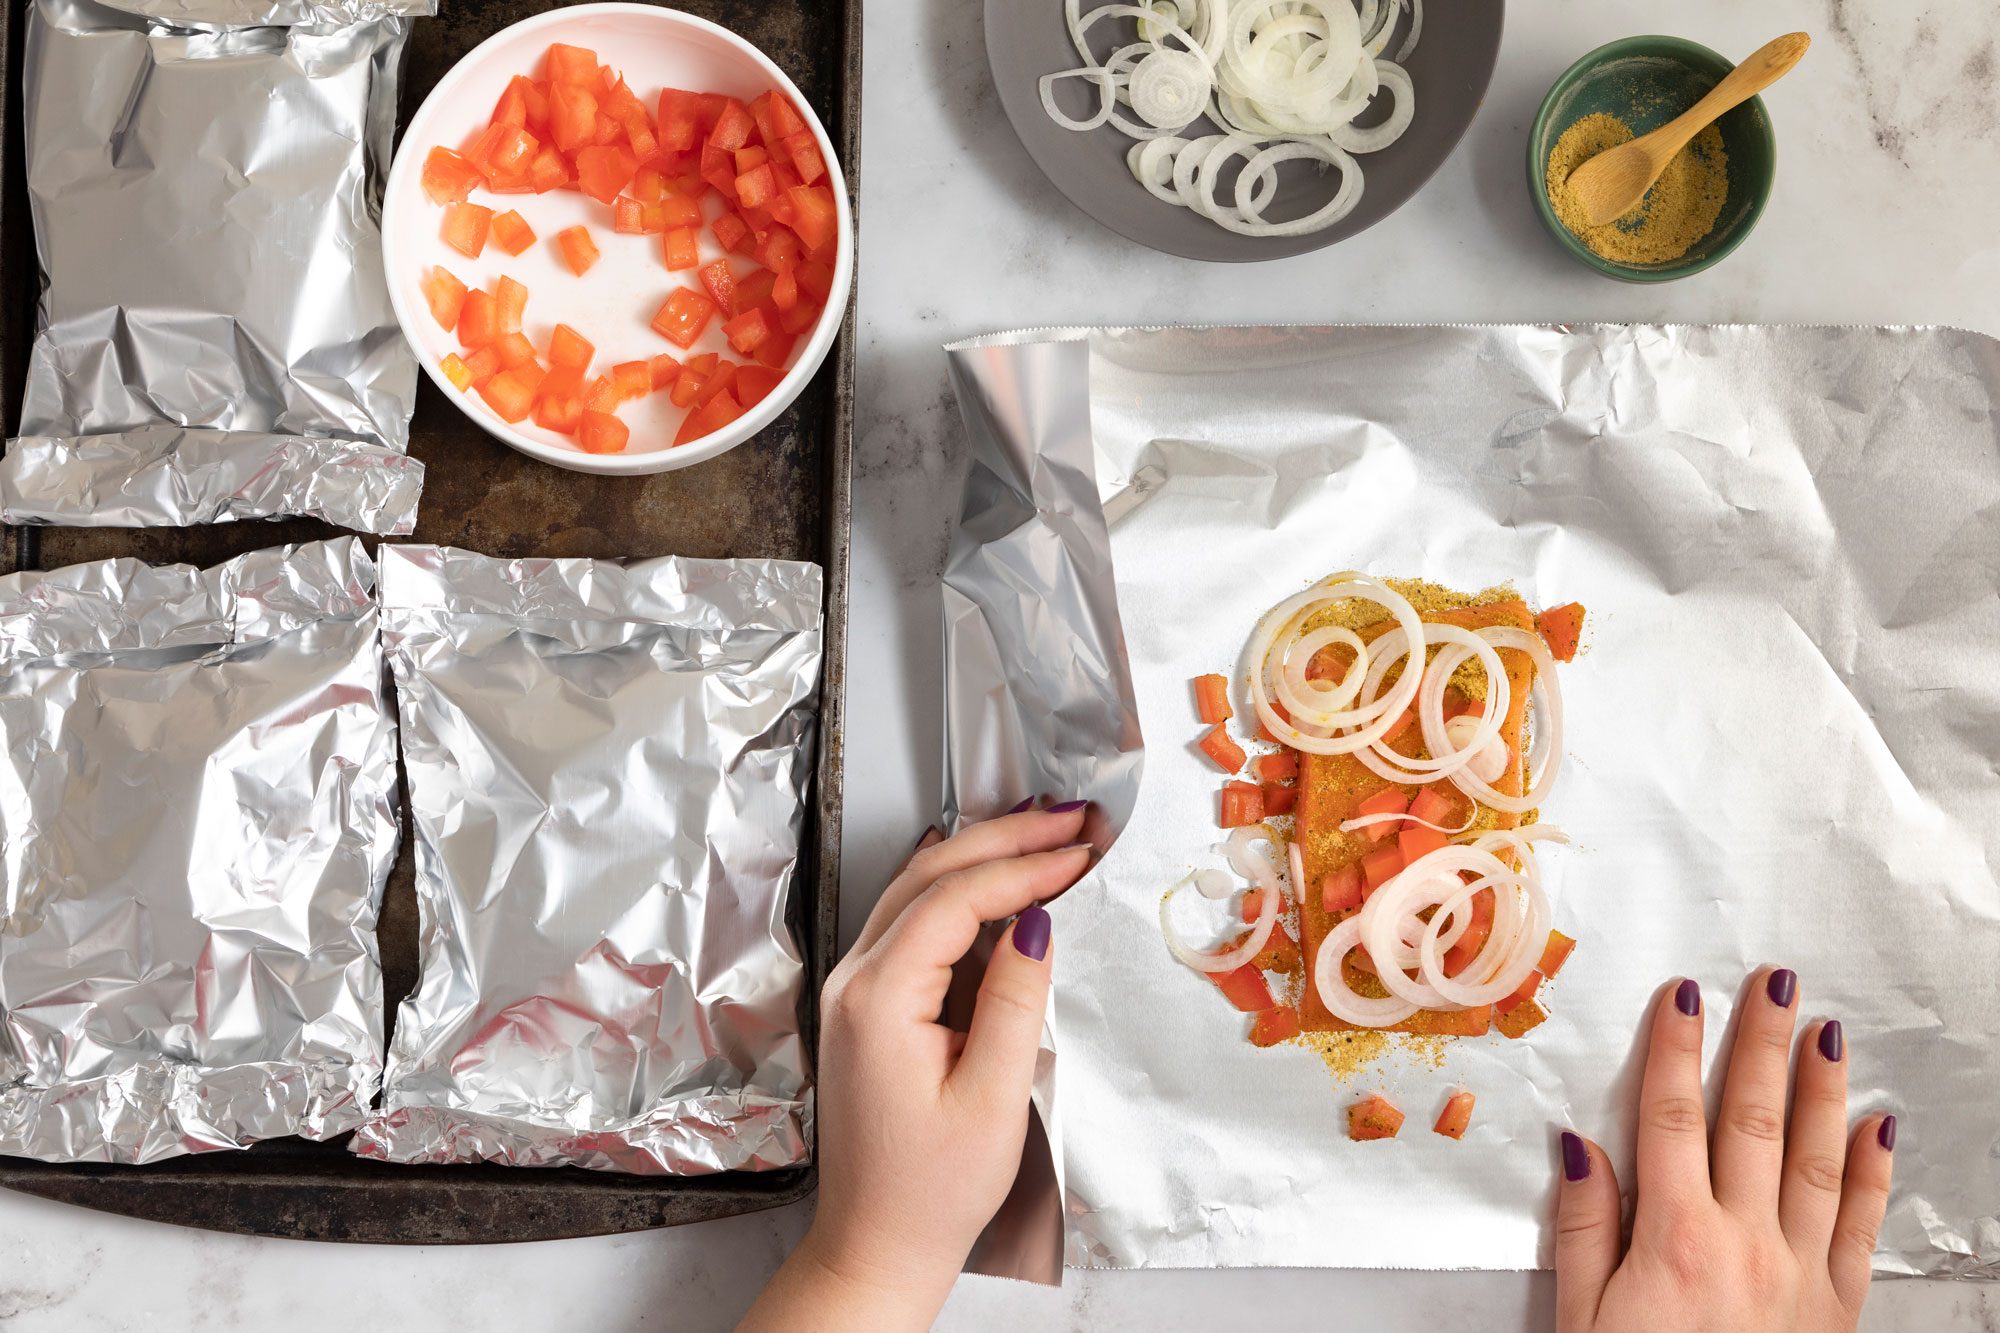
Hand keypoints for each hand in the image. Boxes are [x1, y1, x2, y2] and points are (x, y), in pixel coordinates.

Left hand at [740, 803, 1090, 1331]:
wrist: (876, 1244)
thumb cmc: (929, 1191)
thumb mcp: (992, 1098)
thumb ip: (1015, 1003)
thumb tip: (1036, 924)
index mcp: (877, 999)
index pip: (954, 900)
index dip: (1023, 869)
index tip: (1080, 852)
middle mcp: (854, 982)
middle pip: (928, 877)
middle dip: (1003, 840)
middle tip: (1070, 820)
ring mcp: (855, 990)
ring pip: (915, 891)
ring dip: (980, 856)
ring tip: (1044, 833)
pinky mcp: (869, 1004)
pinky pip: (911, 924)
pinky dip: (959, 891)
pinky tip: (994, 879)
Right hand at [1556, 970, 1896, 1332]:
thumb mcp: (1581, 1318)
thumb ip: (1582, 1228)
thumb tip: (1580, 1145)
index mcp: (1673, 1237)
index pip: (1670, 1117)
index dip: (1674, 1050)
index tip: (1682, 996)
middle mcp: (1744, 1242)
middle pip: (1750, 1120)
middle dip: (1760, 1043)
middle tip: (1774, 983)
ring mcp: (1799, 1272)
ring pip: (1814, 1158)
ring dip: (1820, 1088)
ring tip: (1826, 1031)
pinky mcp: (1836, 1308)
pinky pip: (1859, 1224)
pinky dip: (1871, 1170)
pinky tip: (1876, 1125)